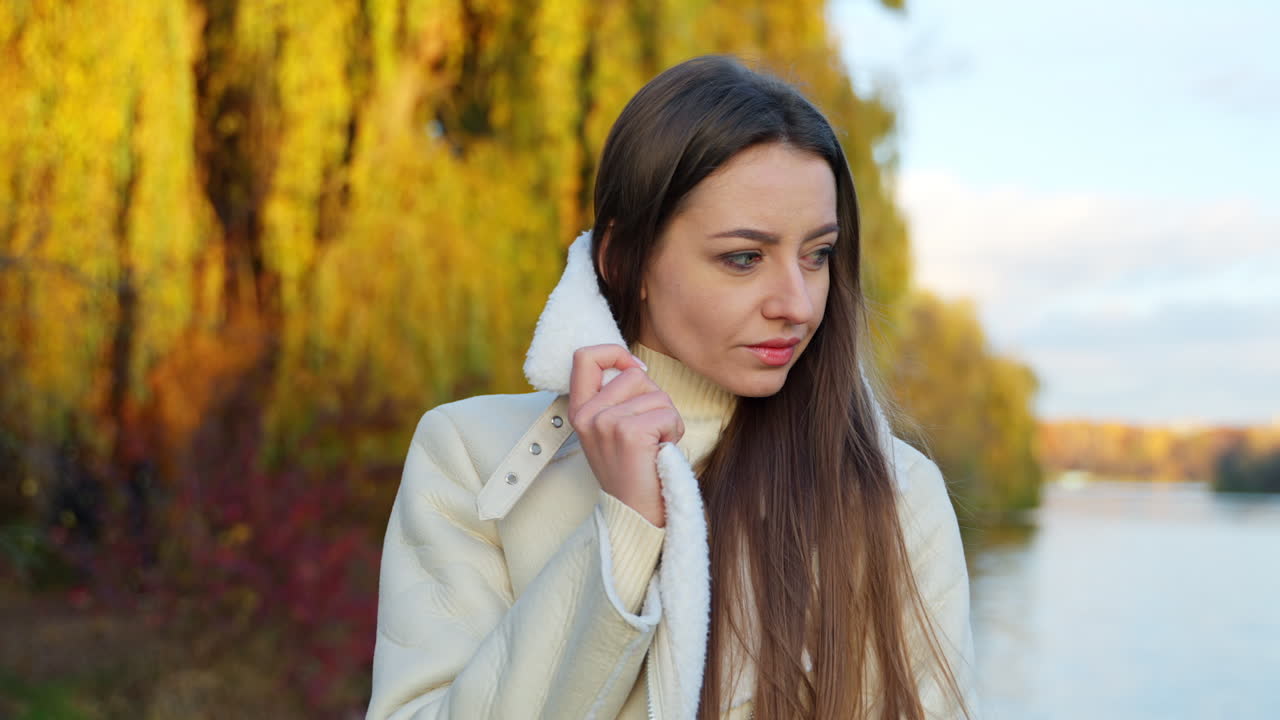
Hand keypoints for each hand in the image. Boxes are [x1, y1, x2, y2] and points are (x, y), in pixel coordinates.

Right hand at [567, 344, 684, 527]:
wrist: (636, 514)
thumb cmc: (634, 470)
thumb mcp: (612, 428)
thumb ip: (616, 397)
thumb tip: (636, 366)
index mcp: (579, 410)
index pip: (585, 356)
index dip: (614, 353)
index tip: (634, 371)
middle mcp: (587, 415)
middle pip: (634, 374)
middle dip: (654, 398)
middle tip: (649, 433)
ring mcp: (605, 423)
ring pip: (656, 394)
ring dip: (667, 417)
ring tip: (654, 445)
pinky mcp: (628, 433)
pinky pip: (667, 413)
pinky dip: (674, 431)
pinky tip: (661, 452)